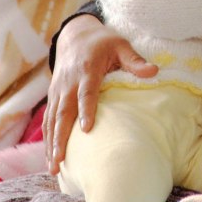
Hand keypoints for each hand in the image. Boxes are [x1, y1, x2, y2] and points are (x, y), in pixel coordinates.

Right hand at [44, 14, 157, 173]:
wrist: (75, 35)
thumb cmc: (103, 42)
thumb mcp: (120, 45)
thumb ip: (134, 60)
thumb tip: (154, 71)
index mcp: (86, 70)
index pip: (86, 93)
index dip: (86, 110)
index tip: (87, 129)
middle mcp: (68, 83)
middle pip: (63, 112)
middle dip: (61, 136)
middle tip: (61, 159)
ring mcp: (58, 91)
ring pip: (52, 120)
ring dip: (51, 143)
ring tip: (53, 167)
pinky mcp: (53, 96)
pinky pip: (48, 120)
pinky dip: (48, 139)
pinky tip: (50, 157)